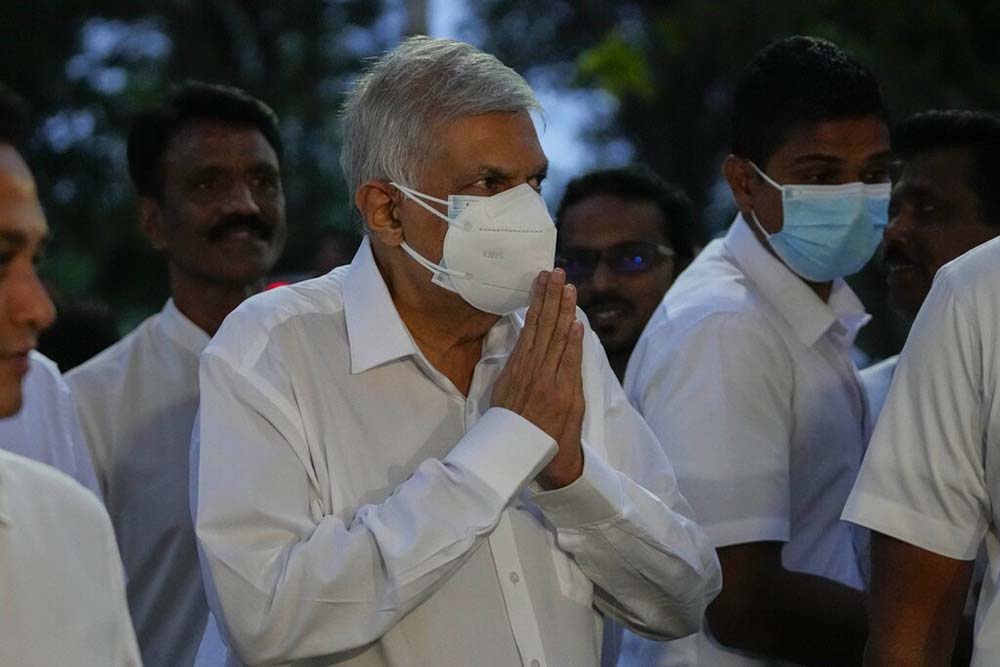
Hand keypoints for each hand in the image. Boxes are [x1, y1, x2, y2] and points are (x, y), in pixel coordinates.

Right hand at [492, 269, 584, 488]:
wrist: (523, 456)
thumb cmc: (515, 425)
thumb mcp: (506, 392)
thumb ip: (518, 367)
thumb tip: (527, 342)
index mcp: (516, 366)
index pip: (530, 326)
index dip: (537, 302)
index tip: (542, 281)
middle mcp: (531, 370)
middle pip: (543, 326)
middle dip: (550, 297)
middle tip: (556, 272)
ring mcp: (547, 381)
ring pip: (555, 339)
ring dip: (563, 311)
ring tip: (568, 287)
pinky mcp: (562, 395)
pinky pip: (568, 363)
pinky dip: (571, 342)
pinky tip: (575, 323)